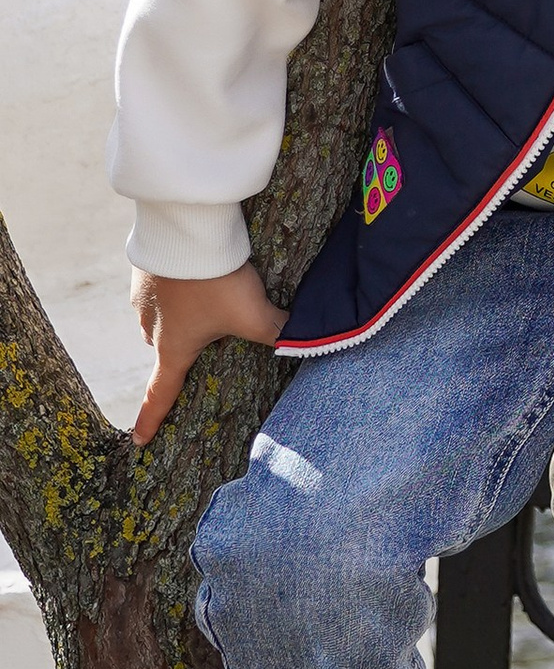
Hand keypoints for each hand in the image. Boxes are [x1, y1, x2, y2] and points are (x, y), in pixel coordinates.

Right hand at [132, 260, 284, 447]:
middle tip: (212, 333)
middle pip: (167, 347)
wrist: (186, 227)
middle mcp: (150, 325)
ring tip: (211, 292)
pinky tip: (198, 268)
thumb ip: (276, 333)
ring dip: (182, 310)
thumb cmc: (216, 280)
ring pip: (163, 314)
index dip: (152, 420)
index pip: (161, 394)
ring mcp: (142, 295)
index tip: (139, 441)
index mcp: (172, 347)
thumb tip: (298, 342)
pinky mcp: (145, 267)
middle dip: (186, 345)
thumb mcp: (253, 313)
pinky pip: (160, 284)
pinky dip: (177, 282)